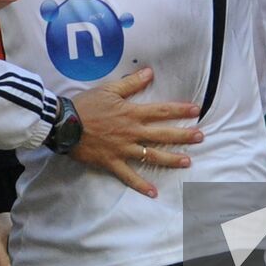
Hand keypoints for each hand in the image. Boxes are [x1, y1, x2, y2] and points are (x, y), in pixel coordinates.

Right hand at [71, 67, 202, 196]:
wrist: (65, 124)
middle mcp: (132, 132)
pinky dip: (141, 185)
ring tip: (188, 161)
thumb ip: (131, 83)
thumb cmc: (86, 105)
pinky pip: (129, 176)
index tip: (196, 110)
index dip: (180, 110)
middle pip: (162, 134)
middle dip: (183, 135)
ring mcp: (123, 149)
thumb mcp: (109, 89)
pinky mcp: (112, 163)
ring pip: (152, 155)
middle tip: (201, 137)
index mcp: (132, 113)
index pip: (162, 111)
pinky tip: (154, 193)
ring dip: (171, 159)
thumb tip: (150, 72)